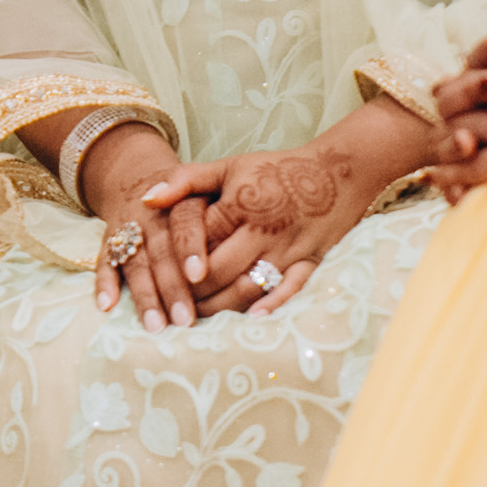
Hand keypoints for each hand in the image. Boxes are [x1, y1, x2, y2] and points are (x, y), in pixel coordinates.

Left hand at [127, 137, 394, 317]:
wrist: (339, 171)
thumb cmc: (277, 169)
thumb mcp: (229, 166)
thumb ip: (186, 181)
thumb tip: (147, 200)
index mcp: (240, 205)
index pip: (199, 241)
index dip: (177, 265)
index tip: (158, 281)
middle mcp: (263, 230)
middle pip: (219, 271)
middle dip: (193, 294)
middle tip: (173, 309)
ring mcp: (289, 248)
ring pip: (249, 286)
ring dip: (222, 307)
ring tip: (199, 320)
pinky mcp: (311, 262)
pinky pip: (291, 289)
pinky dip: (272, 306)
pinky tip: (252, 320)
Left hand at [427, 0, 486, 190]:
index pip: (479, 51)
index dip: (473, 64)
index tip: (477, 77)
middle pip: (454, 91)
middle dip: (450, 100)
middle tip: (455, 112)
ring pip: (454, 129)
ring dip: (446, 137)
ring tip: (444, 147)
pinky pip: (469, 169)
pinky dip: (452, 173)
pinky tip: (443, 179)